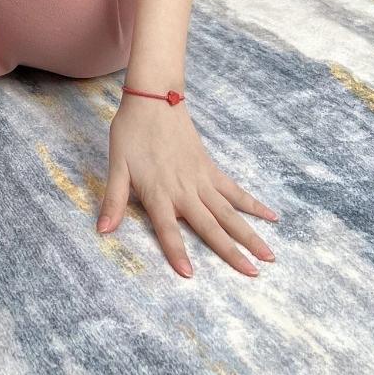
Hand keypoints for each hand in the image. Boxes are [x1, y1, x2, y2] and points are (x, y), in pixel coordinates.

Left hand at [95, 95, 279, 278]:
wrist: (154, 99)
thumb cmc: (131, 132)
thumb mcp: (116, 165)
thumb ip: (113, 200)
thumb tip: (102, 230)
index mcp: (158, 192)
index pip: (167, 228)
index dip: (176, 251)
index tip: (190, 275)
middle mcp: (184, 190)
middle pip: (210, 226)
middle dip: (231, 252)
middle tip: (253, 275)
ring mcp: (201, 180)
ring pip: (229, 212)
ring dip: (249, 234)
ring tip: (269, 256)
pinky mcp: (210, 169)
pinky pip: (234, 191)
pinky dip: (252, 204)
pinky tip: (271, 216)